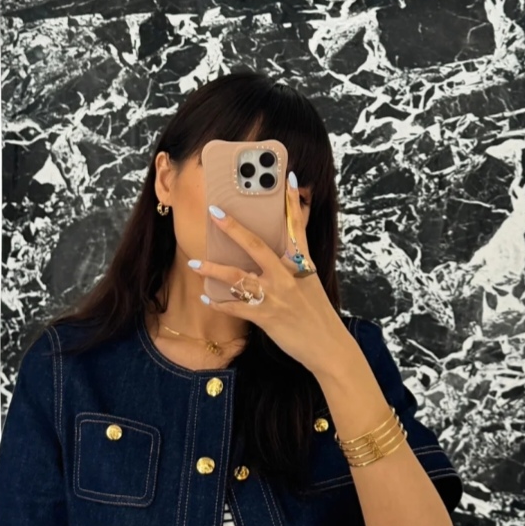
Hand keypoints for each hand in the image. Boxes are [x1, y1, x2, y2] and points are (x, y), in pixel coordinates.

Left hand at [187, 172, 348, 377]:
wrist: (330, 347)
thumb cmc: (318, 317)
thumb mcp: (312, 285)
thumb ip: (296, 267)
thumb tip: (279, 255)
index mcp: (301, 265)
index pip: (296, 227)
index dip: (292, 203)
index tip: (286, 178)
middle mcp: (287, 276)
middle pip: (256, 246)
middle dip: (234, 228)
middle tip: (215, 212)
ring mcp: (276, 296)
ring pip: (238, 277)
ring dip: (213, 270)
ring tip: (194, 264)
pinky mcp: (267, 317)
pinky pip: (236, 308)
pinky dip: (219, 304)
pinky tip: (206, 298)